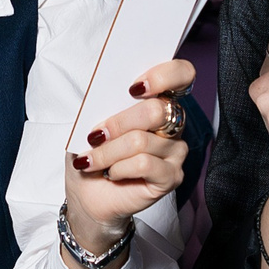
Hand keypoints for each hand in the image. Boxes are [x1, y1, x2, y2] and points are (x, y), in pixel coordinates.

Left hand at [63, 58, 197, 268]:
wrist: (87, 194)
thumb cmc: (92, 153)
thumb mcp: (88, 122)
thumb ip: (102, 103)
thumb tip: (101, 90)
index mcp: (158, 101)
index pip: (181, 74)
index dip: (164, 74)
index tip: (134, 87)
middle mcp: (173, 123)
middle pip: (155, 110)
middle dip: (117, 123)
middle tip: (94, 136)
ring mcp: (176, 150)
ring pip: (141, 141)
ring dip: (107, 152)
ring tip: (91, 161)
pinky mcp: (172, 176)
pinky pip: (144, 164)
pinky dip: (119, 168)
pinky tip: (111, 173)